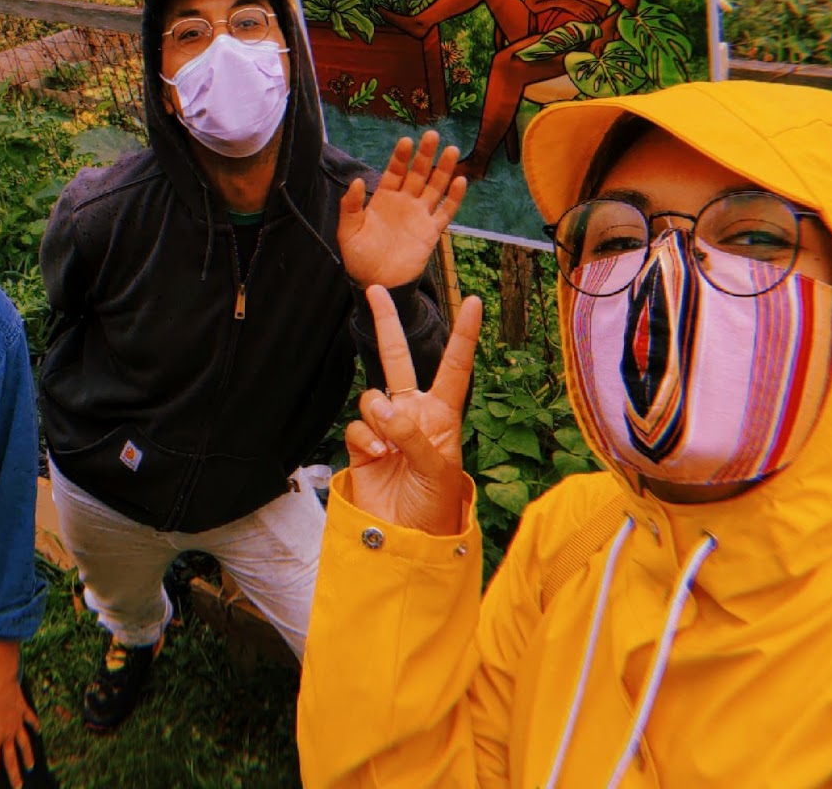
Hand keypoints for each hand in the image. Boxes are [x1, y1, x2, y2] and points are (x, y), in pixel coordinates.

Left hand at [0, 671, 38, 788]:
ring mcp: (16, 723)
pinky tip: (38, 731)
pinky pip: (30, 720)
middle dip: (14, 775)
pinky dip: (35, 725)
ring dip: (27, 755)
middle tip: (18, 787)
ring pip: (24, 743)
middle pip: (11, 759)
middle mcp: (7, 735)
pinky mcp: (22, 710)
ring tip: (30, 766)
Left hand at [339, 130, 466, 290]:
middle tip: (433, 135)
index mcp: (384, 199)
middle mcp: (404, 203)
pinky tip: (460, 181)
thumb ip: (351, 206)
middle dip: (425, 155)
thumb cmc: (359, 257)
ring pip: (435, 187)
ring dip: (444, 170)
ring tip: (452, 150)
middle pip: (418, 173)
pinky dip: (454, 198)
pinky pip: (445, 212)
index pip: (395, 172)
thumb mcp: (348, 231)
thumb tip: (357, 181)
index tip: (406, 141)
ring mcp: (419, 216)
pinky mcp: (431, 232)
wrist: (376, 282)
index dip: (400, 157)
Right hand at [346, 285, 482, 535]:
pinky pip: (358, 425)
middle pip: (398, 360)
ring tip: (392, 449)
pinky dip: (367, 440)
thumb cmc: (436, 506)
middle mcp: (413, 414)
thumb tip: (381, 403)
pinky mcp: (363, 444)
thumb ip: (413, 433)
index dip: (463, 335)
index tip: (472, 302)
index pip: (454, 367)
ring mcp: (386, 428)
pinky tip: (380, 458)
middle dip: (387, 325)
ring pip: (372, 397)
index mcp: (443, 415)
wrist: (405, 539)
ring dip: (380, 418)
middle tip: (376, 292)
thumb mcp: (438, 469)